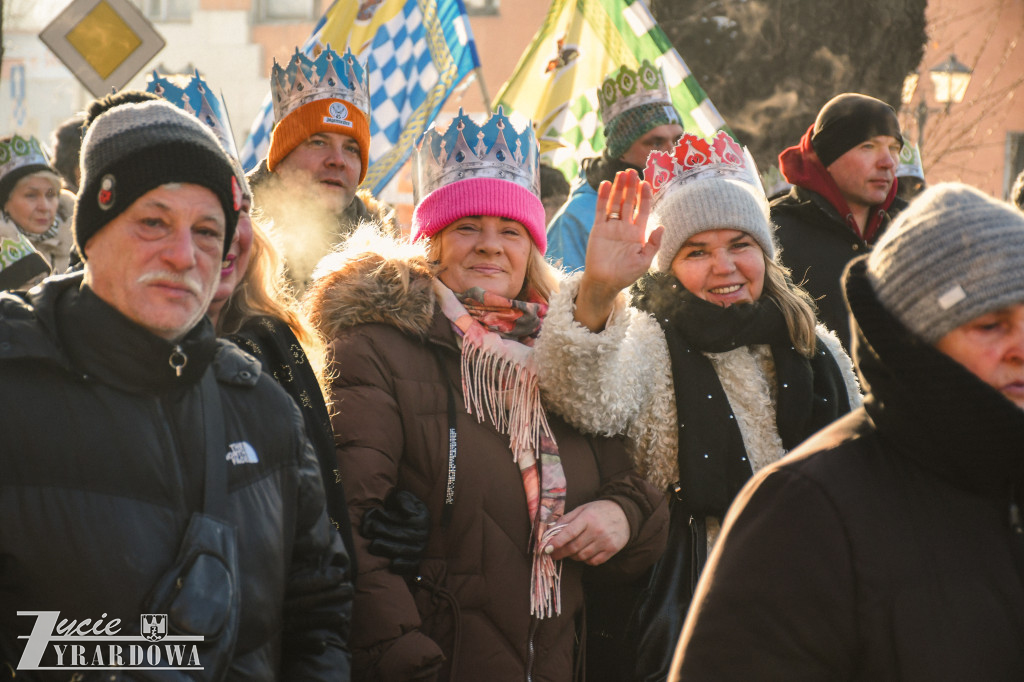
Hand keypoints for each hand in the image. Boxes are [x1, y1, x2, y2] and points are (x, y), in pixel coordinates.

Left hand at [361, 490, 429, 575]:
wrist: (404, 519)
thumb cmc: (400, 507)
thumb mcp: (402, 497)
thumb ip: (404, 501)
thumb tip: (410, 513)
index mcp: (422, 518)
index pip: (404, 520)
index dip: (388, 518)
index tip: (376, 513)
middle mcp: (424, 534)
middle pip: (402, 535)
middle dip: (384, 532)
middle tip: (370, 530)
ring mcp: (420, 548)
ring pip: (404, 550)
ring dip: (388, 548)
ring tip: (373, 544)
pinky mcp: (416, 560)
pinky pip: (411, 565)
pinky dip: (403, 566)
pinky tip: (392, 564)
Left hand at [542, 499, 629, 565]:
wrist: (625, 514)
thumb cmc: (599, 511)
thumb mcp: (582, 509)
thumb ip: (566, 519)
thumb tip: (550, 531)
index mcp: (588, 517)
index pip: (569, 533)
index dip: (556, 542)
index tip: (547, 548)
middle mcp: (597, 530)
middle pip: (573, 547)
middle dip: (560, 553)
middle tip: (553, 554)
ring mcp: (605, 541)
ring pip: (582, 556)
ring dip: (572, 556)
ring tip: (570, 551)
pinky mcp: (612, 550)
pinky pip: (593, 561)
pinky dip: (585, 560)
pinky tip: (583, 553)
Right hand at [576, 170, 662, 331]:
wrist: (605, 283)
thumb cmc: (626, 275)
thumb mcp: (645, 261)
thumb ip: (653, 244)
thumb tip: (662, 227)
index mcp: (638, 233)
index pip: (643, 210)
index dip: (645, 197)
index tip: (646, 183)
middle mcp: (625, 227)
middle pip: (629, 202)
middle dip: (631, 187)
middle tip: (632, 172)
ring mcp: (611, 227)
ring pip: (615, 202)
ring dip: (618, 188)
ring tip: (621, 174)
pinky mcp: (598, 229)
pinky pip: (601, 210)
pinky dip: (603, 197)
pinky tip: (605, 184)